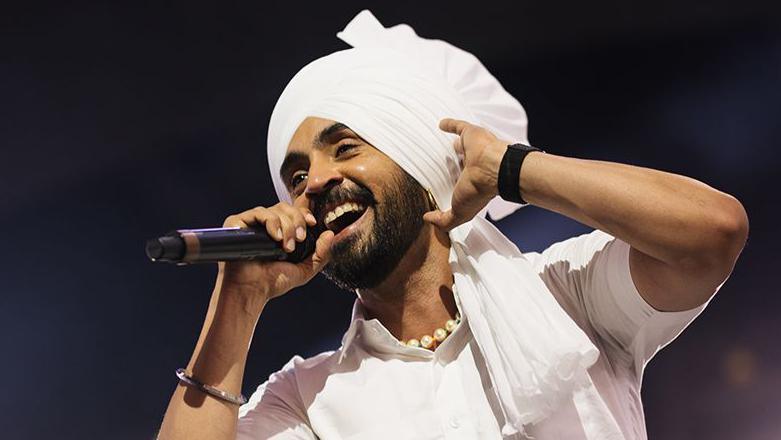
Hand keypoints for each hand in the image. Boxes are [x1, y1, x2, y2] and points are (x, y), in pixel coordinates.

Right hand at [218, 200, 333, 307]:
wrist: (251, 290)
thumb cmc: (273, 282)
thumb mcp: (304, 270)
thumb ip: (320, 254)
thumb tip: (331, 234)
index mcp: (280, 231)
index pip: (294, 211)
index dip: (304, 214)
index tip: (312, 223)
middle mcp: (266, 225)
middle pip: (286, 208)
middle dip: (297, 222)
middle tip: (298, 240)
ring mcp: (252, 223)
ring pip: (275, 210)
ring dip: (286, 226)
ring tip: (285, 247)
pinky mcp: (238, 222)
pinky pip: (259, 212)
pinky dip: (271, 222)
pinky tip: (275, 237)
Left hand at [423, 118, 509, 230]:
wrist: (494, 169)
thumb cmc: (479, 191)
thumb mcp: (459, 213)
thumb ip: (443, 219)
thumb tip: (427, 218)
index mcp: (472, 184)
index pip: (461, 184)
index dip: (453, 185)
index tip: (444, 187)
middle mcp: (474, 167)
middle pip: (461, 165)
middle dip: (455, 165)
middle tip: (443, 165)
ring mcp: (473, 151)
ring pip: (461, 147)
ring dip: (455, 145)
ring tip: (445, 145)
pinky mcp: (471, 135)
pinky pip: (459, 127)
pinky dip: (450, 124)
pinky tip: (441, 124)